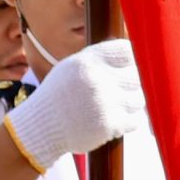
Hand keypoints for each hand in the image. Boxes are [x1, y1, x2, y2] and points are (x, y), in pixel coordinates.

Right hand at [3, 38, 146, 170]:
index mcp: (87, 61)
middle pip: (136, 77)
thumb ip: (100, 58)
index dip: (131, 61)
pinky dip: (128, 121)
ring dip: (130, 104)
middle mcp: (97, 79)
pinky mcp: (110, 124)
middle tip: (117, 92)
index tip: (126, 69)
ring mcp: (105, 102)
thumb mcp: (72, 67)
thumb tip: (135, 51)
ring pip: (138, 99)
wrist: (40, 127)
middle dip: (129, 85)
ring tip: (111, 107)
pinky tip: (113, 120)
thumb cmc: (60, 95)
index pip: (127, 51)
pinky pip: (136, 120)